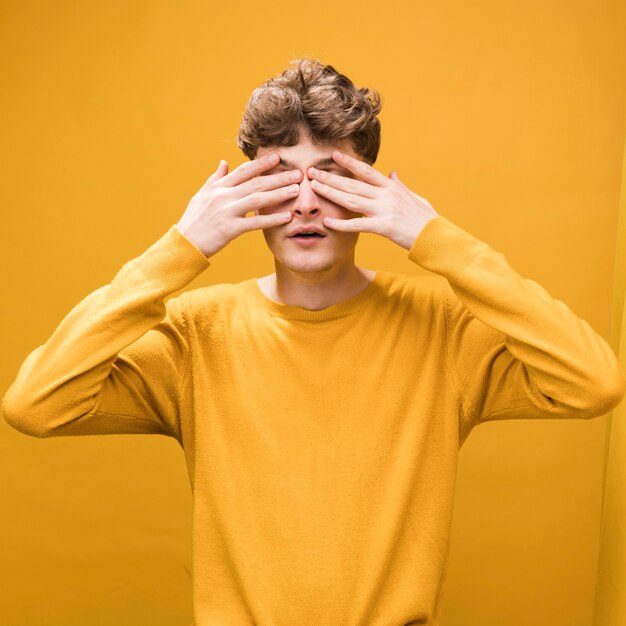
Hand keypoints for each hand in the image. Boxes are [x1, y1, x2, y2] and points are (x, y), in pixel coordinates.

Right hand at [177, 153, 297, 257]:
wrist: (183, 243)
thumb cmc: (194, 220)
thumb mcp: (201, 196)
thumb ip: (215, 178)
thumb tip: (224, 162)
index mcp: (218, 187)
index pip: (244, 171)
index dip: (262, 164)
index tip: (278, 157)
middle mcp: (223, 196)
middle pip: (256, 183)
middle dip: (278, 177)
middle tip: (298, 173)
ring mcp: (226, 212)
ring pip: (257, 199)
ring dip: (279, 194)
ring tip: (297, 190)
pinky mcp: (229, 229)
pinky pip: (255, 222)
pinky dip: (272, 219)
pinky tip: (287, 216)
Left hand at [307, 151, 438, 249]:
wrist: (436, 235)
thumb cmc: (426, 218)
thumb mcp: (414, 197)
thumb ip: (400, 185)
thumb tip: (393, 172)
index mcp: (392, 187)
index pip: (366, 171)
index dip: (349, 163)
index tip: (333, 155)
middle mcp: (386, 195)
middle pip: (353, 184)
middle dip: (331, 177)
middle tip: (312, 171)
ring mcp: (384, 210)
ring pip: (351, 200)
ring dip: (331, 193)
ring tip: (314, 187)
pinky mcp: (384, 227)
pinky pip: (358, 225)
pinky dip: (341, 224)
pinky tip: (327, 222)